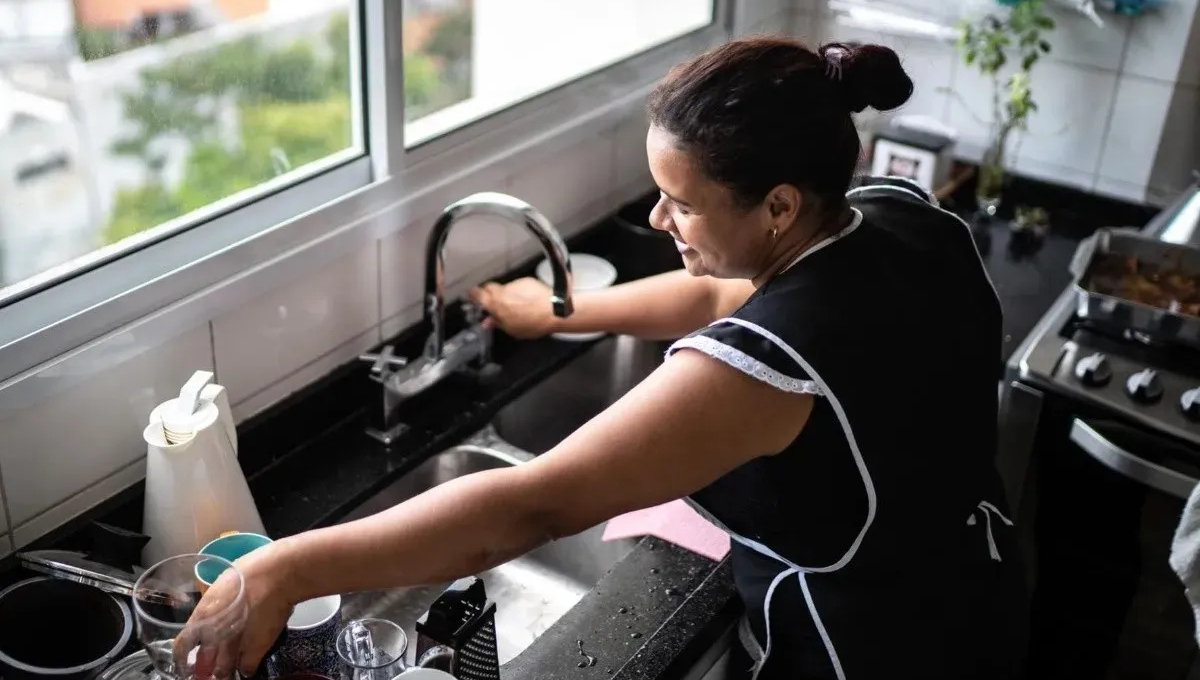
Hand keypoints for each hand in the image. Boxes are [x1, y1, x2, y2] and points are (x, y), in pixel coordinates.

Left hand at [178, 542, 297, 678]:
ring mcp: (234, 646)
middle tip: (205, 670)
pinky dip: (245, 669)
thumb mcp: (223, 586)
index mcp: (202, 617)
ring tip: (224, 671)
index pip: (182, 646)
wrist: (277, 575)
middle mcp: (213, 636)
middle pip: (202, 663)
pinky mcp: (255, 651)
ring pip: (222, 670)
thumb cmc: (251, 572)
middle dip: (203, 668)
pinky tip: (245, 668)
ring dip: (222, 672)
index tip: (185, 661)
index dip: (181, 657)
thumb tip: (213, 614)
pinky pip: (246, 669)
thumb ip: (215, 604)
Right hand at [469, 278, 561, 338]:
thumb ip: (497, 323)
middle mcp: (503, 291)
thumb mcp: (512, 329)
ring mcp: (515, 284)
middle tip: (494, 303)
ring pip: (505, 287)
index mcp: (495, 304)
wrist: (554, 310)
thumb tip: (489, 322)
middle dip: (490, 294)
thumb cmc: (534, 322)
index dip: (473, 295)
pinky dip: (521, 292)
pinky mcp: (526, 280)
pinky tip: (528, 301)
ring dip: (508, 294)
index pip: (477, 294)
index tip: (472, 296)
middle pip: (489, 288)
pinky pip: (519, 286)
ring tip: (518, 305)